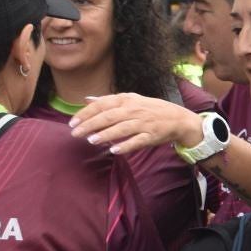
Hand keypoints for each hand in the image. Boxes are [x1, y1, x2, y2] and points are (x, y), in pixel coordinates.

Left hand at [67, 93, 204, 156]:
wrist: (178, 118)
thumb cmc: (151, 109)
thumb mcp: (131, 99)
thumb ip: (108, 100)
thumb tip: (87, 99)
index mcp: (127, 100)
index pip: (101, 105)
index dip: (85, 113)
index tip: (72, 122)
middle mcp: (134, 110)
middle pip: (108, 117)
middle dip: (90, 125)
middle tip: (75, 134)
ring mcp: (144, 123)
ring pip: (121, 129)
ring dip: (105, 135)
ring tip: (91, 141)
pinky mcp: (152, 136)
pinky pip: (137, 141)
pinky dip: (126, 146)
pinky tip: (114, 150)